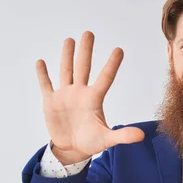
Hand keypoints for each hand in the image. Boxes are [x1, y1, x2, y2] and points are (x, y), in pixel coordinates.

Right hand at [36, 31, 144, 163]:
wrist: (72, 149)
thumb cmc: (91, 142)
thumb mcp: (107, 139)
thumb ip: (123, 135)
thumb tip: (142, 136)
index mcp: (94, 99)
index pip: (105, 78)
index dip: (111, 65)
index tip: (119, 49)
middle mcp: (80, 93)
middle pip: (83, 67)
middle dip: (86, 51)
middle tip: (89, 33)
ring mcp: (65, 96)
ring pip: (66, 71)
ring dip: (67, 56)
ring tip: (70, 40)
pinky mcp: (51, 102)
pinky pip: (46, 85)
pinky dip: (42, 75)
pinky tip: (41, 62)